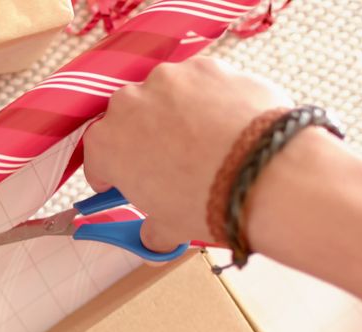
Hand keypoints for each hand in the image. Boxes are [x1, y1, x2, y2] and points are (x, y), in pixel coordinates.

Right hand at [82, 57, 292, 251]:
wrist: (264, 173)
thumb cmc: (206, 201)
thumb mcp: (169, 227)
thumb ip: (152, 229)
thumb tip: (155, 236)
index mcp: (106, 143)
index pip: (97, 157)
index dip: (111, 173)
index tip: (122, 182)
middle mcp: (128, 103)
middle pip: (128, 120)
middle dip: (143, 138)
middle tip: (168, 163)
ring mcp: (169, 79)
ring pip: (165, 96)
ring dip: (176, 114)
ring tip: (205, 140)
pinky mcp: (207, 66)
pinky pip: (201, 83)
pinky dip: (210, 99)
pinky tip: (229, 124)